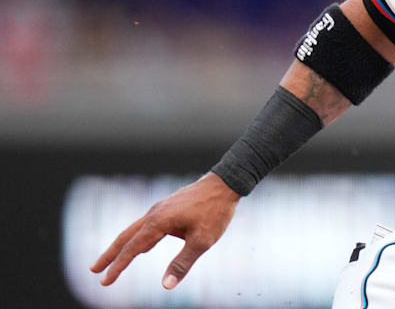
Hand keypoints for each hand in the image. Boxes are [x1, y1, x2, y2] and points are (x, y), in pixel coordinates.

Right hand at [90, 172, 240, 288]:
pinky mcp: (168, 207)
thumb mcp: (203, 241)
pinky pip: (147, 225)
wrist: (225, 183)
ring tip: (111, 260)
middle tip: (94, 270)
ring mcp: (160, 209)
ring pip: (135, 229)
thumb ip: (183, 263)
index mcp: (159, 222)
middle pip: (125, 237)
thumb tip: (166, 285)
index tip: (104, 282)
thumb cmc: (215, 212)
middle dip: (109, 255)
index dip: (118, 267)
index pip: (132, 249)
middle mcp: (155, 214)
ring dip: (122, 245)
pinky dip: (137, 237)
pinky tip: (142, 246)